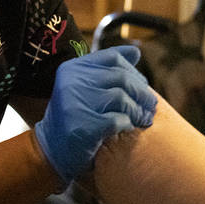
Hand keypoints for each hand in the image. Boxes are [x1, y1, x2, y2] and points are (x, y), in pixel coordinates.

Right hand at [34, 45, 156, 184]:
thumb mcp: (86, 88)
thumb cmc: (77, 117)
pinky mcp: (82, 127)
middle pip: (120, 77)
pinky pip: (117, 120)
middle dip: (141, 92)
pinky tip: (127, 128)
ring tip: (144, 118)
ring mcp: (75, 103)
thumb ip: (108, 70)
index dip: (133, 70)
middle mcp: (71, 81)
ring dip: (138, 110)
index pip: (112, 58)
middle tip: (151, 106)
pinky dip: (127, 124)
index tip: (143, 84)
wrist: (53, 152)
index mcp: (73, 68)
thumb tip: (136, 51)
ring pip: (121, 97)